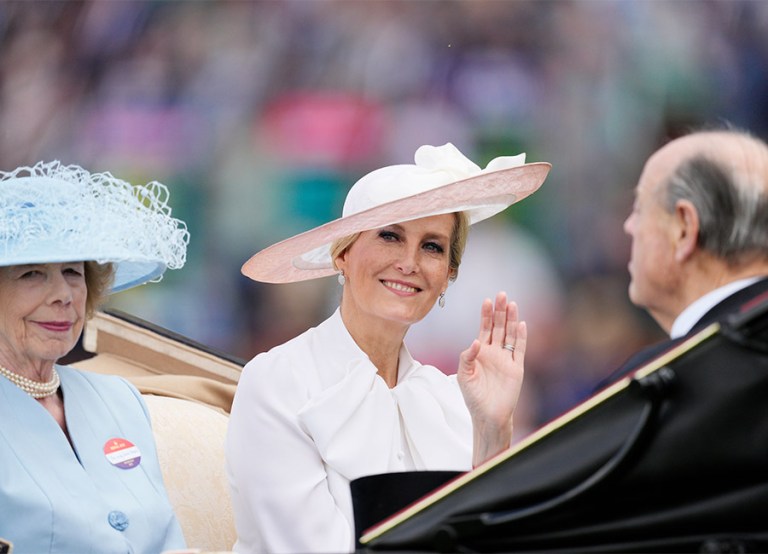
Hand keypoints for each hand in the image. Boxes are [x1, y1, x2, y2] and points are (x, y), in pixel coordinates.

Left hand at [457, 291, 525, 465]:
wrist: (488, 415)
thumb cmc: (474, 396)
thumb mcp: (464, 375)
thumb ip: (467, 357)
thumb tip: (475, 341)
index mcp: (481, 352)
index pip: (485, 328)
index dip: (486, 315)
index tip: (486, 301)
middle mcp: (495, 353)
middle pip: (499, 327)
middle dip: (500, 311)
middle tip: (501, 295)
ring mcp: (506, 359)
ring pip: (510, 335)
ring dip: (511, 320)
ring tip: (512, 304)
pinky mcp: (516, 368)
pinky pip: (520, 350)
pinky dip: (521, 337)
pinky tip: (522, 324)